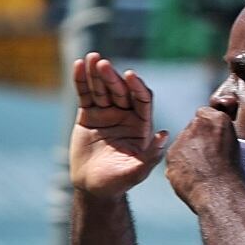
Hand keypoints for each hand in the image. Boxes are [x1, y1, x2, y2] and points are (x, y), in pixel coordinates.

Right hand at [69, 54, 165, 197]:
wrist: (93, 186)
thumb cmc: (118, 182)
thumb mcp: (136, 172)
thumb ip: (151, 155)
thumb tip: (165, 134)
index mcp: (142, 126)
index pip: (142, 101)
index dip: (137, 87)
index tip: (130, 75)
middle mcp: (126, 116)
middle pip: (121, 91)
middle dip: (113, 77)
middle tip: (103, 64)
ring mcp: (107, 113)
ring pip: (103, 89)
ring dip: (97, 74)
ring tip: (92, 58)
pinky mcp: (89, 114)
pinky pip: (85, 94)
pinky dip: (81, 80)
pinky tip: (79, 65)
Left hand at [164, 105, 243, 211]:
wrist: (219, 192)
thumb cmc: (233, 172)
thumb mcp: (235, 143)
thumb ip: (219, 131)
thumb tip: (211, 135)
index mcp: (215, 119)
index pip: (204, 114)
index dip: (208, 128)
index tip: (214, 140)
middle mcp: (196, 124)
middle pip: (192, 128)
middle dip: (197, 139)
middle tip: (208, 157)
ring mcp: (181, 140)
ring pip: (182, 142)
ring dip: (188, 152)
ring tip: (202, 170)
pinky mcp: (171, 155)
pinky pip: (175, 158)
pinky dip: (181, 165)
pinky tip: (193, 176)